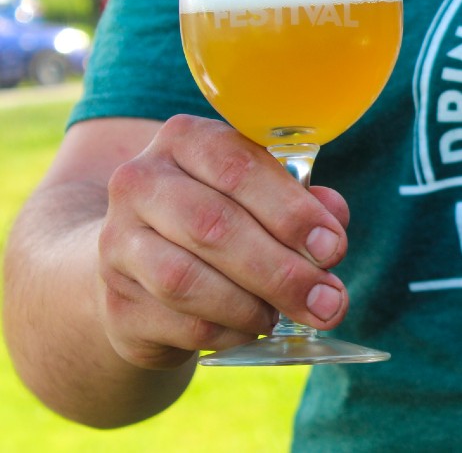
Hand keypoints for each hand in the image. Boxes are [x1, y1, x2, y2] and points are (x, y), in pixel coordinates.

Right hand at [96, 114, 350, 368]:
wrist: (144, 268)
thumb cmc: (225, 220)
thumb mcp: (265, 197)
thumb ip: (304, 206)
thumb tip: (331, 235)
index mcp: (185, 141)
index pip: (238, 168)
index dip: (291, 212)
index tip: (332, 248)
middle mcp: (140, 183)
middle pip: (213, 226)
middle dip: (282, 271)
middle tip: (329, 301)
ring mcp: (117, 243)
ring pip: (186, 280)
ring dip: (251, 306)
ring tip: (282, 316)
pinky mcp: (116, 302)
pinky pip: (178, 323)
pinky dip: (227, 332)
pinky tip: (250, 328)